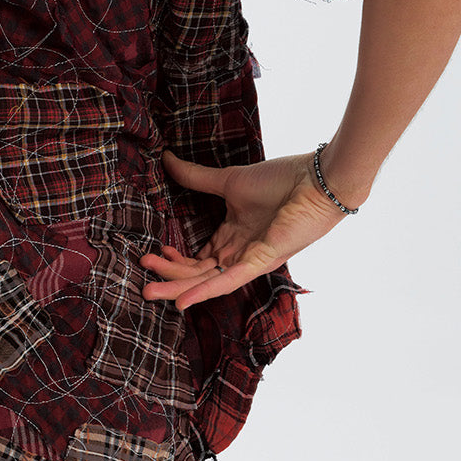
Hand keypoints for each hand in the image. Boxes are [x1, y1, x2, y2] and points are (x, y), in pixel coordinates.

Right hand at [140, 148, 350, 310]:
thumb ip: (196, 177)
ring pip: (208, 281)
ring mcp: (251, 259)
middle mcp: (241, 252)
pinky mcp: (262, 260)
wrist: (317, 180)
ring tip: (150, 292)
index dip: (176, 261)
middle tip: (143, 282)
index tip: (153, 252)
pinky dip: (206, 291)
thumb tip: (167, 159)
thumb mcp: (229, 181)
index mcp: (235, 236)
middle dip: (169, 279)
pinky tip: (183, 301)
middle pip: (199, 273)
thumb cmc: (282, 180)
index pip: (200, 258)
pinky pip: (230, 280)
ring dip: (179, 288)